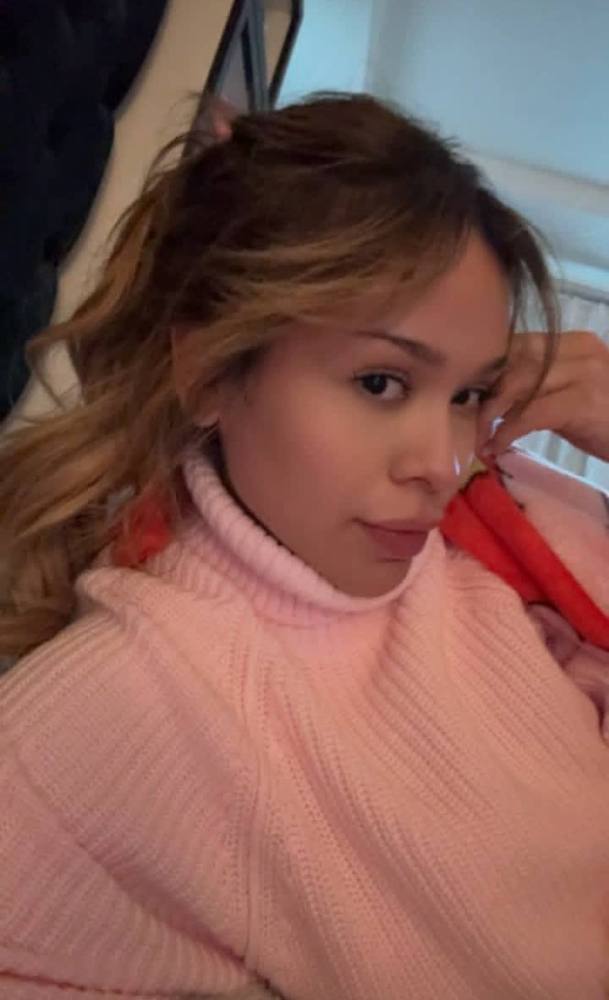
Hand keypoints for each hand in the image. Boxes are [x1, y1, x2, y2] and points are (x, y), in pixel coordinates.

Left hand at [476, 330, 608, 462]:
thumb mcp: (572, 394)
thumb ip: (539, 387)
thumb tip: (492, 396)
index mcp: (574, 343)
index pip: (517, 344)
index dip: (486, 367)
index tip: (465, 390)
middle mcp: (578, 350)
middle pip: (512, 359)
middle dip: (484, 388)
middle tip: (466, 414)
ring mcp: (583, 373)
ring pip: (517, 383)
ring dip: (490, 412)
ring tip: (478, 435)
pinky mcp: (583, 401)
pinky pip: (530, 413)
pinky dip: (506, 431)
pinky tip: (495, 446)